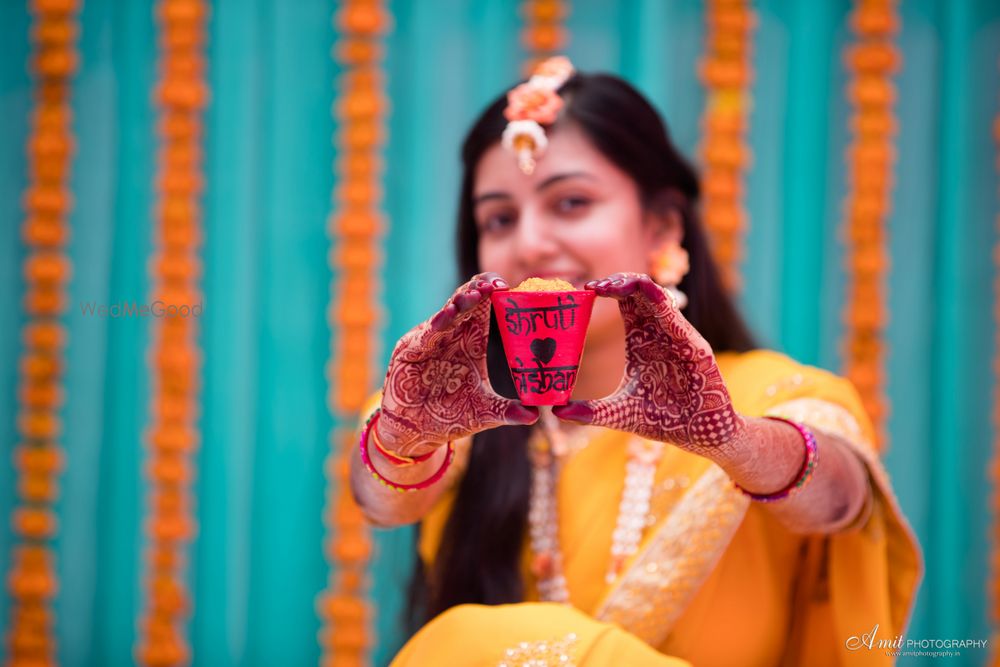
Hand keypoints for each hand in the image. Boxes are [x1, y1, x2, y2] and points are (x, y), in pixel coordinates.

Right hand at [377, 272, 539, 455]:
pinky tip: (447, 317)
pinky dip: (437, 324)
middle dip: (479, 288)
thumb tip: (534, 415)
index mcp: (470, 341)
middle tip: (496, 284)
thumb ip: (507, 410)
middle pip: (466, 301)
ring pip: (446, 312)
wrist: (415, 432)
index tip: (510, 289)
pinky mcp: (409, 350)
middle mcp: (451, 335)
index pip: (484, 309)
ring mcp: (430, 340)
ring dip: (460, 302)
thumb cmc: (449, 416)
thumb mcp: (483, 411)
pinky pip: (425, 334)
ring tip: (475, 295)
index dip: (495, 296)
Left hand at [551, 272, 745, 454]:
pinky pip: (677, 319)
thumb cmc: (665, 420)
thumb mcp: (619, 414)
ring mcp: (679, 338)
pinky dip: (661, 303)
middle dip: (620, 280)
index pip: (627, 301)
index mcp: (643, 340)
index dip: (609, 289)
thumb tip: (556, 411)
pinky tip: (645, 292)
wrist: (702, 437)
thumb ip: (590, 412)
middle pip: (642, 291)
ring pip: (659, 297)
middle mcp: (661, 333)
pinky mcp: (695, 348)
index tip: (586, 290)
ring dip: (638, 284)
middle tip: (595, 285)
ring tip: (613, 285)